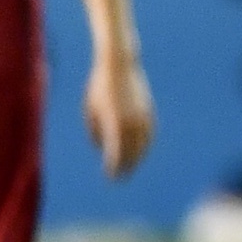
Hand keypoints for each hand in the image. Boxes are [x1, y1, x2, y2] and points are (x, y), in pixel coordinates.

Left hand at [85, 53, 155, 177]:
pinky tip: (142, 150)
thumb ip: (95, 131)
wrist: (119, 65)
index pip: (116, 154)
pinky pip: (150, 134)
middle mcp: (131, 122)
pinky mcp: (149, 111)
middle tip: (120, 177)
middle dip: (126, 166)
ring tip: (132, 166)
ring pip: (144, 145)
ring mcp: (143, 117)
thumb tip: (100, 147)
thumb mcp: (90, 110)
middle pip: (132, 153)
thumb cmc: (99, 87)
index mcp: (114, 123)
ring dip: (138, 158)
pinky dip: (146, 145)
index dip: (114, 168)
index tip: (110, 176)